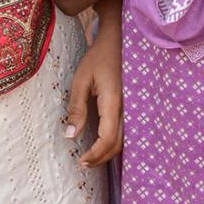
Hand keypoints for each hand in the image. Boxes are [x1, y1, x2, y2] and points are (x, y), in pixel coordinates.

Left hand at [65, 8, 122, 167]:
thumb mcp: (81, 79)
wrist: (118, 39)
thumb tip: (71, 136)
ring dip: (109, 152)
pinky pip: (127, 129)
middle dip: (101, 158)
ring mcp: (132, 106)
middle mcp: (127, 107)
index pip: (108, 138)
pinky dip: (115, 141)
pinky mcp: (132, 104)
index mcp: (114, 102)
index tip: (80, 161)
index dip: (95, 155)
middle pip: (119, 144)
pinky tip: (103, 141)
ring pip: (126, 139)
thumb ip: (77, 108)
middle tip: (84, 164)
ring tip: (92, 156)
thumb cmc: (98, 57)